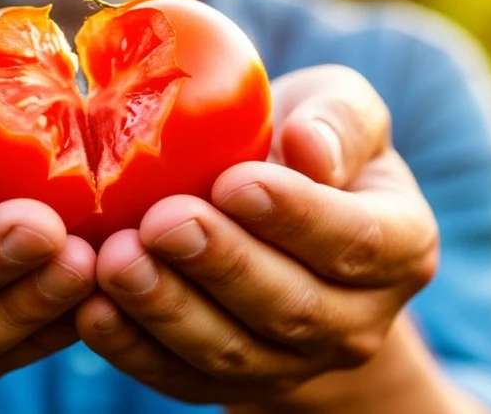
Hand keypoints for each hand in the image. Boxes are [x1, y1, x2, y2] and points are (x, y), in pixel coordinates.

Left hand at [78, 66, 462, 411]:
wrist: (279, 223)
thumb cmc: (304, 146)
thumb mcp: (339, 109)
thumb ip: (339, 119)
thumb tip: (309, 147)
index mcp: (400, 246)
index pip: (356, 240)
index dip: (295, 216)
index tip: (234, 181)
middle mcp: (356, 321)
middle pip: (291, 306)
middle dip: (221, 265)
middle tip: (163, 221)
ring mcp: (291, 364)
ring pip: (231, 352)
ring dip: (168, 310)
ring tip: (115, 260)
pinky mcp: (225, 382)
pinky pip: (177, 376)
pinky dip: (131, 348)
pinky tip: (91, 309)